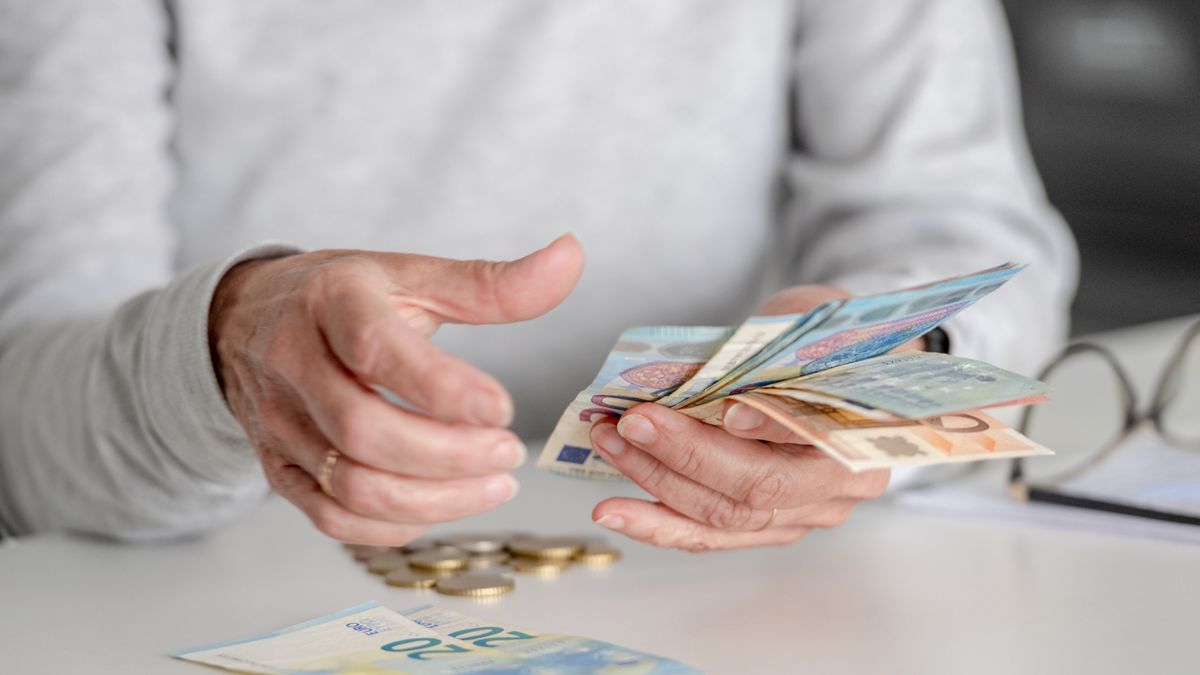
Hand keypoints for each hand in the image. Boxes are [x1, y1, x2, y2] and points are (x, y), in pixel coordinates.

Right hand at [209, 235, 583, 544]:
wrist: (243, 320)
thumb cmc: (342, 297)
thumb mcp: (410, 274)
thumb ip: (492, 282)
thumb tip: (572, 257)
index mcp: (331, 303)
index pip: (377, 352)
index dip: (443, 389)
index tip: (506, 410)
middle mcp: (294, 364)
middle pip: (363, 433)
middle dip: (448, 456)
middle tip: (510, 454)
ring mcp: (280, 424)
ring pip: (350, 486)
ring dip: (434, 499)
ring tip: (495, 484)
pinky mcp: (278, 468)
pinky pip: (332, 517)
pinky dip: (396, 525)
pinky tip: (443, 504)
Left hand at [589, 284, 892, 551]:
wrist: (846, 368)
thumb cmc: (825, 340)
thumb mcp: (808, 320)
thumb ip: (771, 345)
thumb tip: (699, 368)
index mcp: (865, 426)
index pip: (815, 435)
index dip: (770, 426)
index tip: (725, 410)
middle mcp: (842, 484)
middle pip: (759, 487)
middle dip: (686, 455)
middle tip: (630, 423)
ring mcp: (807, 513)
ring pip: (728, 517)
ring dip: (658, 484)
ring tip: (608, 449)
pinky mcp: (771, 526)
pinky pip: (713, 535)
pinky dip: (660, 522)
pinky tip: (616, 511)